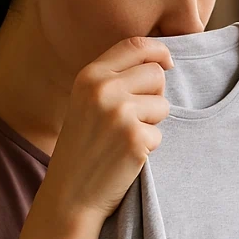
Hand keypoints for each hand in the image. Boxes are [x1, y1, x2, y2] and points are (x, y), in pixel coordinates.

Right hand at [39, 36, 174, 223]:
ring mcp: (120, 113)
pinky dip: (148, 147)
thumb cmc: (84, 146)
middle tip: (132, 119)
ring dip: (152, 123)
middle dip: (154, 95)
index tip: (167, 62)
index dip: (158, 50)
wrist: (71, 193)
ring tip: (124, 138)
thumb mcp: (88, 102)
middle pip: (156, 74)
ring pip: (163, 104)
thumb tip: (162, 61)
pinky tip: (125, 156)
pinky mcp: (135, 138)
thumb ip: (115, 78)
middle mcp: (103, 89)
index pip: (136, 45)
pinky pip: (160, 134)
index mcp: (89, 75)